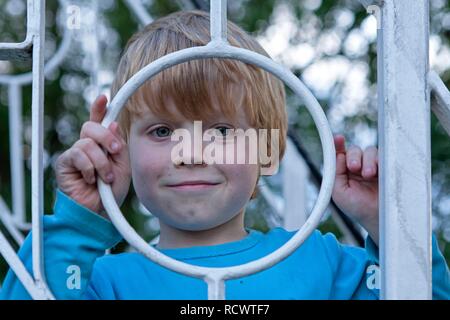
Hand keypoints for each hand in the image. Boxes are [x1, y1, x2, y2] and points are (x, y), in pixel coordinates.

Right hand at [55, 95, 130, 218]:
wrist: (99, 212)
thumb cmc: (111, 191)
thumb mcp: (122, 166)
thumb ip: (118, 146)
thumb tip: (112, 123)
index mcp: (101, 145)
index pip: (99, 123)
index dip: (99, 109)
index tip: (104, 97)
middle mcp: (86, 146)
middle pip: (91, 126)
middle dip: (106, 137)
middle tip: (115, 151)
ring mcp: (75, 154)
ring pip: (87, 143)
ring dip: (101, 162)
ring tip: (105, 178)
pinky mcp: (65, 163)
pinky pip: (78, 155)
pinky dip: (90, 169)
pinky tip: (91, 180)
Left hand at [331, 135, 378, 244]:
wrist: (379, 218)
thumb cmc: (357, 208)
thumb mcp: (338, 192)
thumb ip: (335, 172)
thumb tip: (338, 154)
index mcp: (344, 171)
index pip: (341, 154)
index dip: (338, 145)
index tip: (339, 139)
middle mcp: (359, 167)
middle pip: (355, 150)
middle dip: (354, 156)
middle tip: (354, 167)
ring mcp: (374, 166)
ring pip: (369, 151)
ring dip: (367, 160)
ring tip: (368, 174)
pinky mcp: (388, 168)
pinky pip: (384, 156)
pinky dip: (379, 160)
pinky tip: (378, 170)